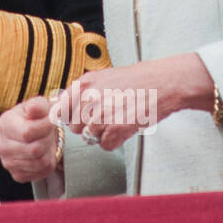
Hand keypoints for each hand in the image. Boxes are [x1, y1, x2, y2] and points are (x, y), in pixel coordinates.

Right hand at [0, 95, 60, 182]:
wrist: (31, 133)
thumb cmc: (33, 119)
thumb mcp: (36, 106)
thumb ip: (38, 105)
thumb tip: (37, 108)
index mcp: (5, 124)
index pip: (28, 131)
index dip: (46, 126)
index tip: (52, 120)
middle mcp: (2, 145)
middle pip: (34, 149)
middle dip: (48, 140)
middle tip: (49, 132)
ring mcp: (8, 162)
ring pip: (39, 162)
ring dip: (49, 152)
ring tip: (45, 141)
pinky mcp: (17, 175)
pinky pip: (41, 172)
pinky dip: (47, 163)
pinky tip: (43, 153)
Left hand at [50, 54, 213, 151]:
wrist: (163, 82)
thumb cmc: (136, 80)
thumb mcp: (101, 77)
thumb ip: (80, 92)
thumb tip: (59, 104)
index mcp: (83, 85)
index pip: (60, 110)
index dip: (69, 117)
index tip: (78, 118)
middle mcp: (89, 99)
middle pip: (74, 126)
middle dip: (87, 126)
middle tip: (105, 118)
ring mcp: (102, 114)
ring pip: (89, 137)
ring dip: (101, 134)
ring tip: (117, 121)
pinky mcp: (117, 128)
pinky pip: (105, 145)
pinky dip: (115, 141)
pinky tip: (124, 128)